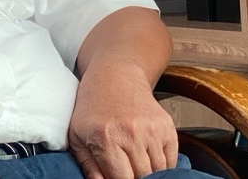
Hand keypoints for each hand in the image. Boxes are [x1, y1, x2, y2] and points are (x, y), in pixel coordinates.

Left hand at [68, 63, 177, 178]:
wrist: (115, 78)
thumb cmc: (92, 107)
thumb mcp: (77, 135)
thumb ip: (88, 165)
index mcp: (105, 139)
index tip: (118, 177)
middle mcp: (131, 134)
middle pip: (142, 177)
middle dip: (135, 178)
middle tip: (125, 169)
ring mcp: (152, 130)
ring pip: (159, 170)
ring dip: (148, 172)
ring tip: (134, 162)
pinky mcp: (166, 126)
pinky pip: (170, 160)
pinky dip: (161, 164)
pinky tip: (147, 156)